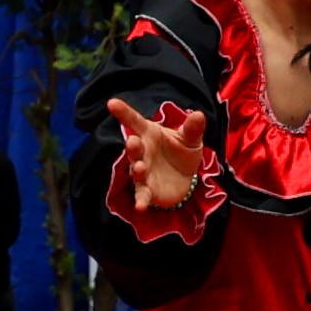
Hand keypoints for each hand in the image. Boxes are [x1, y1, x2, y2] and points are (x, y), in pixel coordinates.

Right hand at [106, 96, 210, 221]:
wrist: (185, 178)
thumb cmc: (182, 152)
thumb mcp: (191, 139)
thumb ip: (192, 129)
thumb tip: (199, 115)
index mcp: (150, 134)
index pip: (135, 121)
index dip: (123, 112)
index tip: (111, 103)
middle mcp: (142, 152)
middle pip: (134, 148)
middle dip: (132, 146)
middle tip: (132, 142)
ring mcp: (143, 172)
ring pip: (136, 170)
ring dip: (137, 170)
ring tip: (140, 168)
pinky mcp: (147, 190)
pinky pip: (142, 195)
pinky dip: (140, 201)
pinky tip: (140, 207)